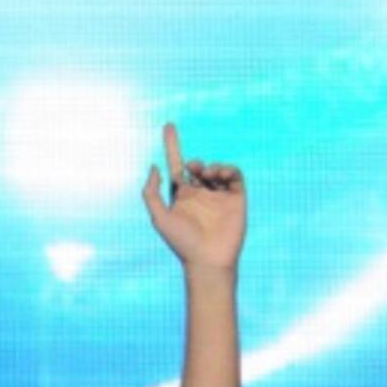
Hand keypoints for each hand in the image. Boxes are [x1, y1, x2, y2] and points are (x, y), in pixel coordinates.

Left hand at [142, 123, 245, 272]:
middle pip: (196, 166)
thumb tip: (153, 167)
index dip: (171, 146)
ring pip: (215, 169)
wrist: (208, 260)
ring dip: (209, 166)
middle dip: (194, 162)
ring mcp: (218, 195)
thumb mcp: (160, 218)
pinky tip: (218, 175)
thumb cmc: (182, 242)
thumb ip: (151, 193)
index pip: (175, 166)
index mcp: (181, 197)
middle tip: (192, 167)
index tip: (168, 126)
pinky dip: (227, 170)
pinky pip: (233, 175)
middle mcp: (199, 194)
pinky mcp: (236, 198)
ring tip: (205, 174)